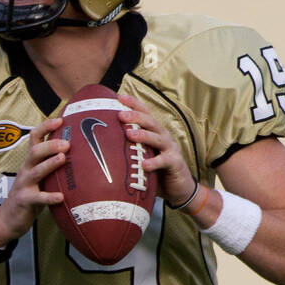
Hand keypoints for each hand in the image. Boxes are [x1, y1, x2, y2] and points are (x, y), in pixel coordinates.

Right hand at [0, 117, 68, 245]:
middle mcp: (26, 169)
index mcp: (31, 160)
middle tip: (67, 143)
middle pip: (35, 151)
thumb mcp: (39, 175)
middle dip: (50, 145)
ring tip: (62, 159)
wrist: (10, 217)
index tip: (61, 120)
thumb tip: (78, 152)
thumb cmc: (31, 193)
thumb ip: (51, 164)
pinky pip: (38, 198)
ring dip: (49, 164)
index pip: (35, 137)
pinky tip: (61, 196)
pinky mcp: (25, 200)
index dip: (46, 126)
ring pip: (36, 171)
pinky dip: (49, 197)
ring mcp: (24, 184)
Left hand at [117, 93, 196, 207]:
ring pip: (157, 138)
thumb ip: (131, 148)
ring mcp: (170, 149)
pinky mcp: (175, 163)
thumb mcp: (143, 155)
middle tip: (120, 115)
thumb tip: (104, 144)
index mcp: (155, 132)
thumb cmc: (157, 170)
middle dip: (136, 116)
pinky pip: (164, 161)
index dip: (134, 104)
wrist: (179, 187)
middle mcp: (163, 137)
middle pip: (150, 122)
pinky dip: (154, 163)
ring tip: (129, 134)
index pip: (145, 113)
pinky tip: (144, 165)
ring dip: (143, 135)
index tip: (119, 97)